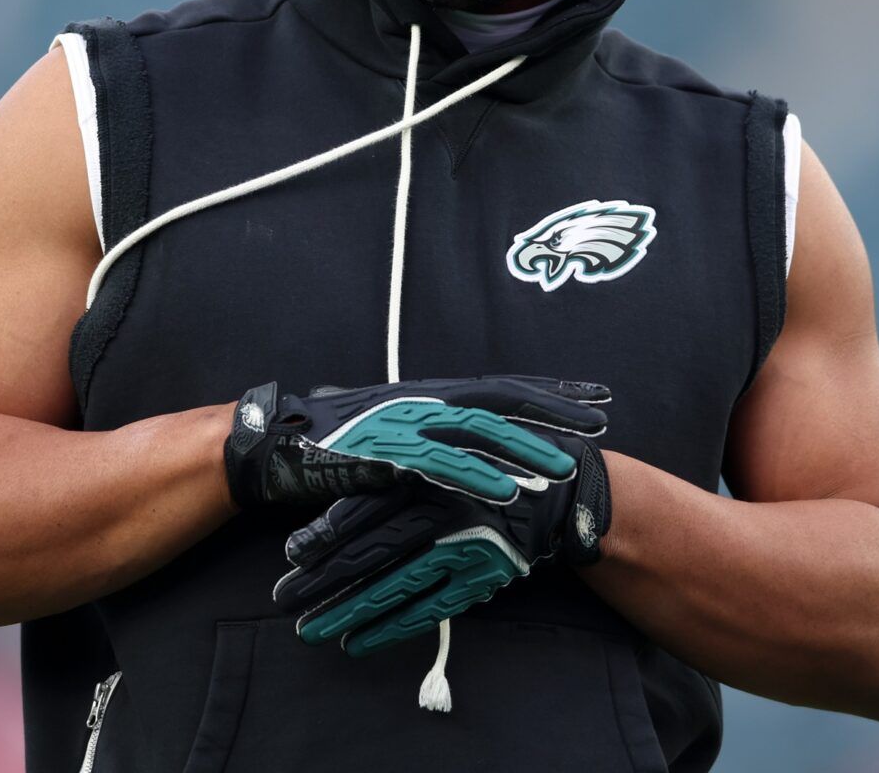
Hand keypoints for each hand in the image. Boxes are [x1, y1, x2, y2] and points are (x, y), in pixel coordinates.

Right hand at [223, 375, 608, 509]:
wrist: (275, 446)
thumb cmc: (332, 442)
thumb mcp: (392, 429)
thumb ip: (431, 431)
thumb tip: (472, 443)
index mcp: (430, 391)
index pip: (503, 384)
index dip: (551, 389)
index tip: (595, 395)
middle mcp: (424, 398)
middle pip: (504, 398)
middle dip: (556, 408)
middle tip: (602, 419)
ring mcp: (406, 423)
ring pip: (481, 433)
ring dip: (526, 452)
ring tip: (566, 468)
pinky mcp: (386, 453)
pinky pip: (442, 468)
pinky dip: (478, 480)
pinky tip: (510, 495)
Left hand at [270, 428, 611, 656]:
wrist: (564, 487)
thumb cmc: (491, 453)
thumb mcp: (441, 431)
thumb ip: (386, 437)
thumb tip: (326, 414)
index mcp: (430, 471)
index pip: (369, 506)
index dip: (329, 532)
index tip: (292, 554)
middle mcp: (446, 509)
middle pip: (374, 551)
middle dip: (324, 580)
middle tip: (283, 600)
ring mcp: (467, 547)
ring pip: (397, 586)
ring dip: (349, 611)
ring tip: (310, 630)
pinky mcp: (483, 576)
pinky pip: (431, 608)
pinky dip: (392, 627)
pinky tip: (357, 643)